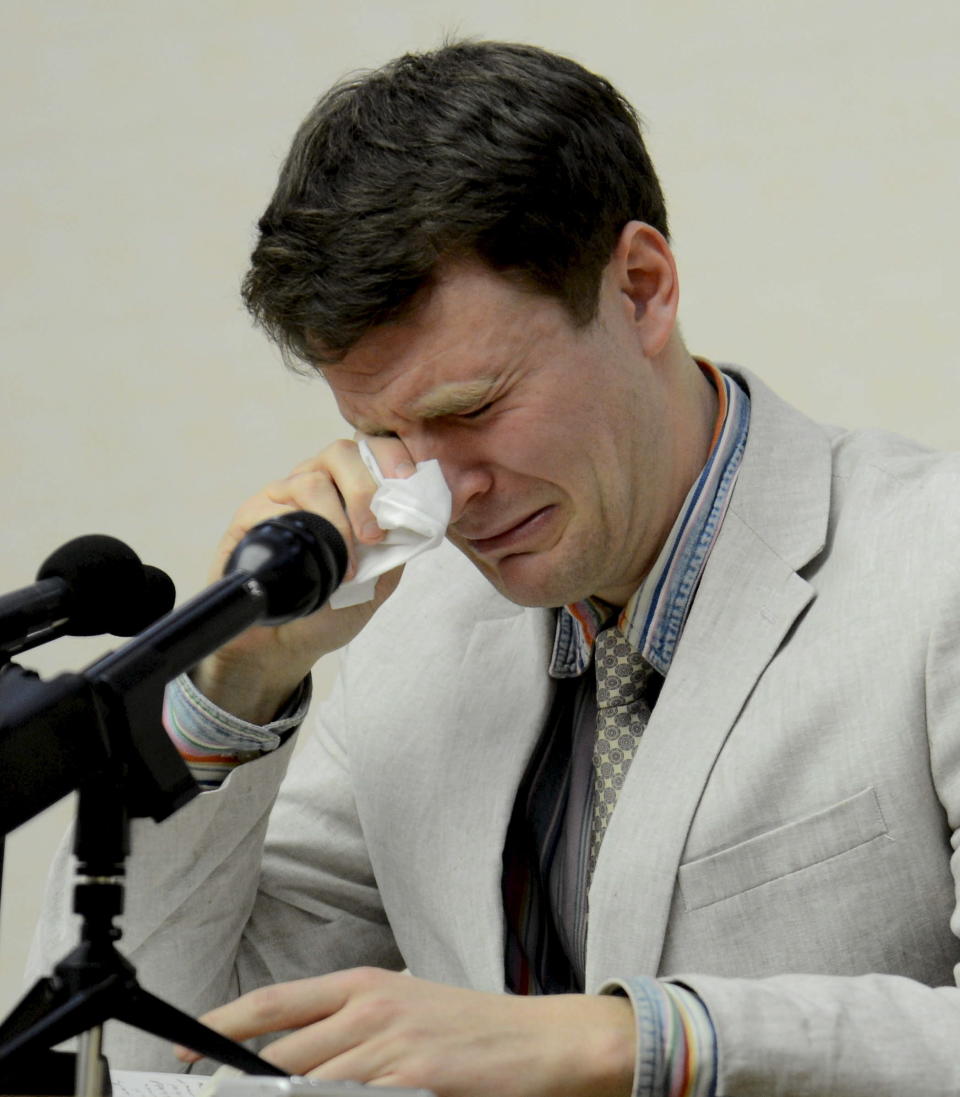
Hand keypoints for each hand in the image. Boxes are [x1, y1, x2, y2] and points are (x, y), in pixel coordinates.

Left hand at [177, 968, 634, 1096]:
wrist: (541, 1041)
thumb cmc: (470, 1029)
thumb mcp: (403, 1009)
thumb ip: (348, 1029)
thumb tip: (293, 1060)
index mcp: (363, 983)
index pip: (272, 1002)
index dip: (219, 1027)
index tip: (183, 1050)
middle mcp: (368, 1008)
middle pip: (280, 1055)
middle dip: (240, 1087)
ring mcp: (389, 1046)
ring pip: (306, 1085)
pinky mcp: (413, 1080)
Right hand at [193, 436, 414, 722]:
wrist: (284, 642)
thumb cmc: (334, 606)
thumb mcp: (381, 579)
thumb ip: (400, 548)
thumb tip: (423, 520)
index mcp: (350, 488)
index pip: (371, 449)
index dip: (391, 457)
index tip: (408, 482)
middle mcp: (316, 483)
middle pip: (341, 453)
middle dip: (365, 489)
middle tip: (375, 534)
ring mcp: (281, 497)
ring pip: (309, 480)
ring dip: (337, 521)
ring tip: (350, 566)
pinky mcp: (250, 517)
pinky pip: (273, 507)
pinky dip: (302, 532)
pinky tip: (319, 567)